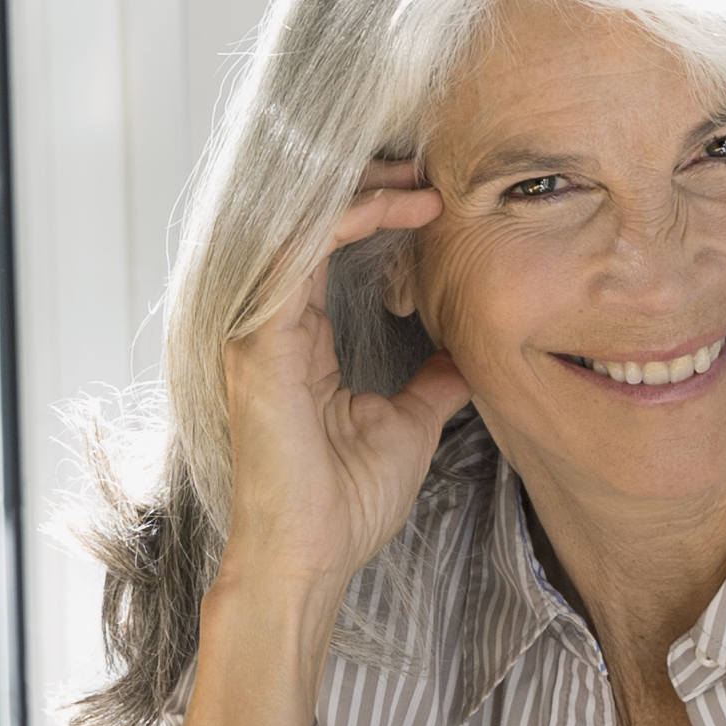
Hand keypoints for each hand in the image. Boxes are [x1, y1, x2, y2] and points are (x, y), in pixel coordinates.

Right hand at [211, 162, 468, 612]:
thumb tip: (466, 356)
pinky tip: (392, 206)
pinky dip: (344, 219)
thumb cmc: (344, 504)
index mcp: (298, 339)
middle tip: (428, 168)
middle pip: (310, 223)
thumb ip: (431, 383)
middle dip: (368, 185)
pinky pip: (296, 251)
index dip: (376, 213)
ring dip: (362, 191)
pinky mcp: (259, 338)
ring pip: (302, 224)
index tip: (435, 201)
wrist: (308, 557)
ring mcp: (258, 328)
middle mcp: (270, 324)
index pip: (328, 248)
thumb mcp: (407, 426)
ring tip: (419, 180)